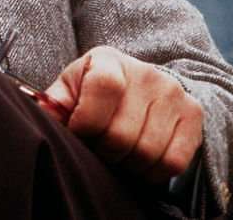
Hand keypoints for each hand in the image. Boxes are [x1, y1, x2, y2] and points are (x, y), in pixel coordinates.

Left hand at [43, 46, 202, 183]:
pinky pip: (173, 162)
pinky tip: (140, 160)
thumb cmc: (95, 93)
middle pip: (122, 133)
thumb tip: (39, 116)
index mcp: (109, 60)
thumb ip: (54, 105)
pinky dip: (152, 172)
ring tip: (118, 153)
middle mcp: (146, 72)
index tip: (80, 132)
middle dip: (104, 151)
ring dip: (127, 164)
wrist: (139, 86)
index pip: (104, 88)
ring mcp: (173, 93)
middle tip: (99, 148)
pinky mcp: (193, 114)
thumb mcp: (71, 90)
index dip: (86, 123)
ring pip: (147, 152)